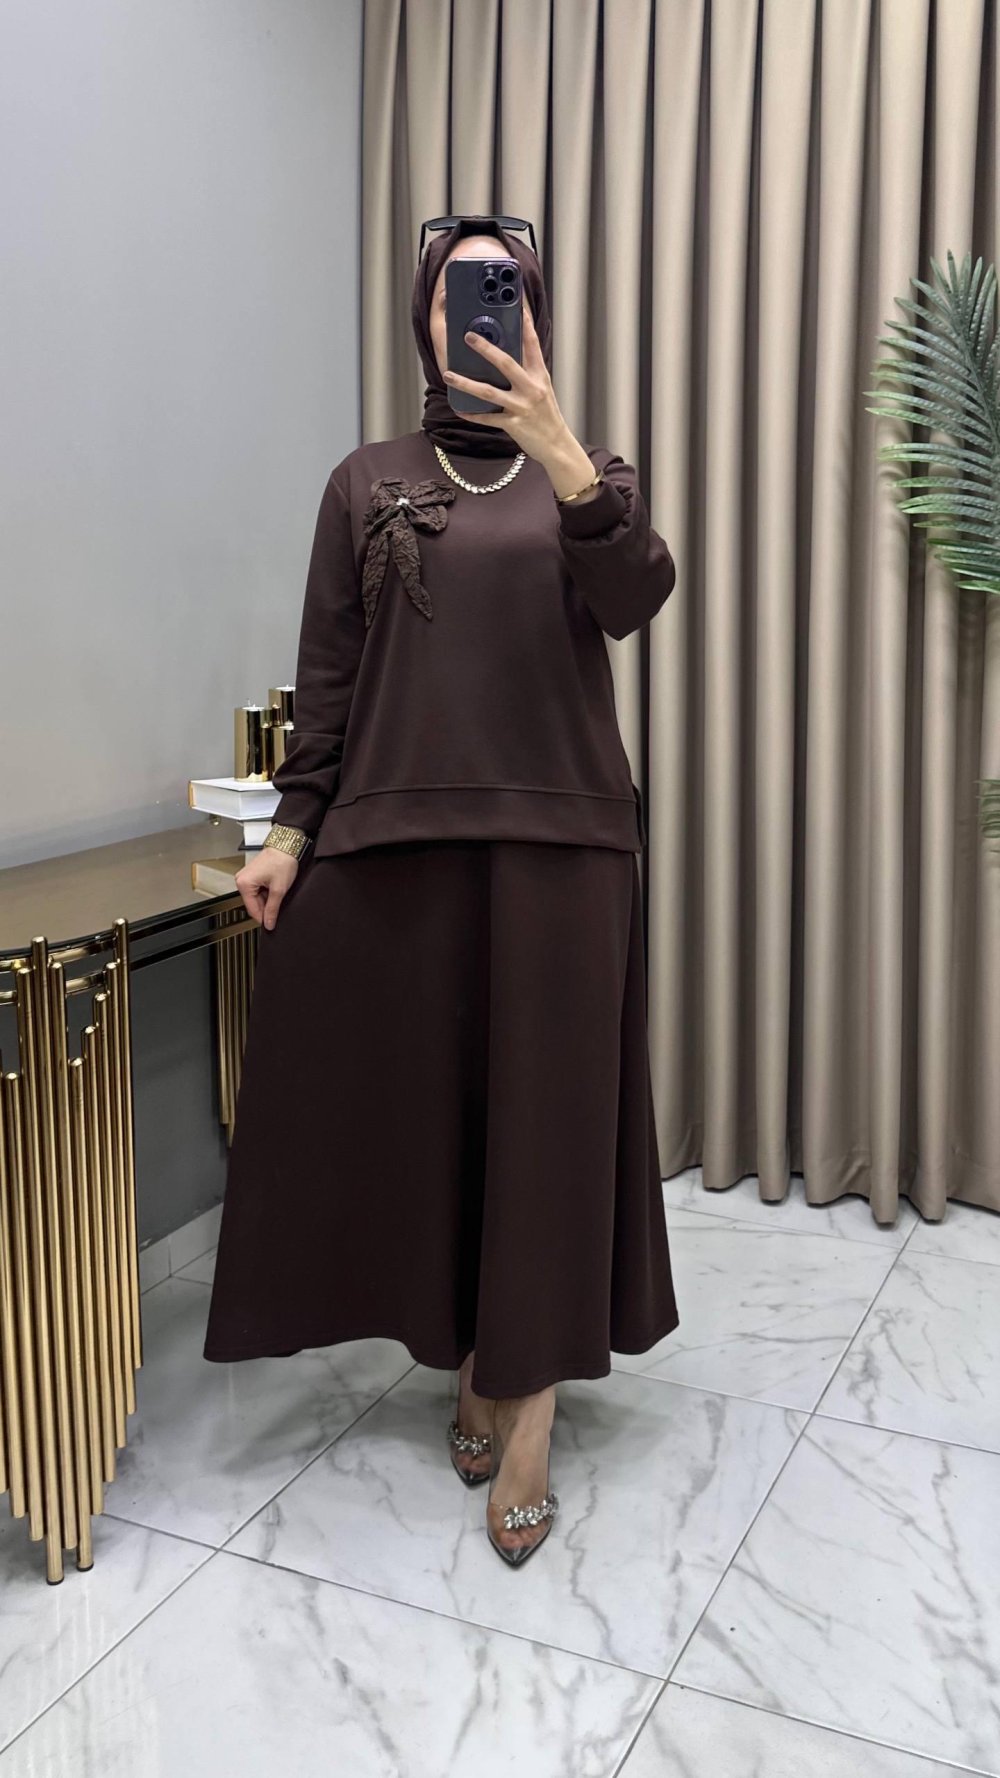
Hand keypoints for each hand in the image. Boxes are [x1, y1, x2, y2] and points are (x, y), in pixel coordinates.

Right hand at [235, 846, 299, 930]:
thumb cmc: (282, 861)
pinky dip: (267, 892)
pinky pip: (258, 890)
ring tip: (278, 890)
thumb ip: (273, 909)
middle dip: (267, 907)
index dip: (264, 918)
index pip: (252, 910)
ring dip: (268, 899)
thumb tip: (269, 923)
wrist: (287, 845)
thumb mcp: (279, 889)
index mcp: (244, 884)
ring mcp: (246, 877)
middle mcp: (241, 880)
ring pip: (256, 898)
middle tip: (280, 904)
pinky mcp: (252, 875)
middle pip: (254, 904)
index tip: (272, 924)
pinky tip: (275, 887)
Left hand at [442, 303, 571, 463]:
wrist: (556, 445)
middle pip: (506, 363)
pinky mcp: (513, 424)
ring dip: (466, 383)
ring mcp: (522, 407)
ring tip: (448, 374)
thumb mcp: (542, 388)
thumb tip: (505, 355)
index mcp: (540, 376)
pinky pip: (487, 418)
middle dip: (486, 349)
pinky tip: (459, 408)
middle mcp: (532, 388)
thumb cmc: (547, 415)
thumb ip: (526, 372)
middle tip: (468, 336)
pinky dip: (472, 413)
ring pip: (489, 392)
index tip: (516, 305)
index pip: (532, 344)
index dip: (524, 324)